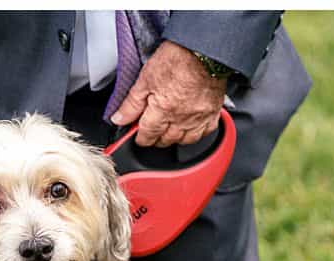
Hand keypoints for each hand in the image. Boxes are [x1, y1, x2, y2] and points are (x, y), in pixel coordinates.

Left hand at [111, 40, 227, 147]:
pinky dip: (197, 133)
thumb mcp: (145, 79)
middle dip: (155, 138)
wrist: (204, 47)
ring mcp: (199, 116)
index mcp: (163, 110)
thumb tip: (119, 119)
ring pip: (186, 140)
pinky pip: (206, 131)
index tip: (137, 135)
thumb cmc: (177, 58)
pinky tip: (190, 126)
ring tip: (168, 129)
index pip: (147, 136)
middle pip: (166, 140)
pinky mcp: (213, 110)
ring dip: (174, 138)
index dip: (140, 138)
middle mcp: (182, 117)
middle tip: (150, 129)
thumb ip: (131, 104)